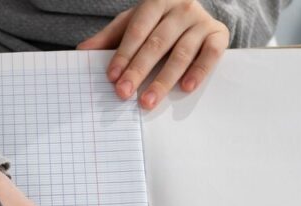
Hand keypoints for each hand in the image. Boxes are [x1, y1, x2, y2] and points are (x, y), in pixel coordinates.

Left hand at [77, 0, 228, 109]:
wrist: (194, 13)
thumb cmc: (158, 22)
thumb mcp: (133, 23)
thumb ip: (109, 38)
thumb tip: (81, 52)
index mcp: (156, 1)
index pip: (137, 30)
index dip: (124, 54)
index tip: (112, 77)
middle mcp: (181, 8)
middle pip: (157, 43)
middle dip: (138, 71)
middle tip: (124, 94)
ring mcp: (201, 21)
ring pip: (181, 53)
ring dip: (163, 80)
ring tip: (148, 101)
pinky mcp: (219, 34)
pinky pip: (210, 55)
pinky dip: (199, 72)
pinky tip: (185, 88)